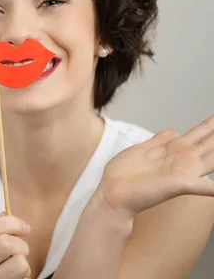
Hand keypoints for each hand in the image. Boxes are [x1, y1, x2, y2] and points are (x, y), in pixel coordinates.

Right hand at [0, 212, 31, 278]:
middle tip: (21, 252)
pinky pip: (21, 270)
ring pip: (17, 258)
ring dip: (24, 260)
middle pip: (4, 241)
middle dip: (21, 244)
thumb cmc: (2, 269)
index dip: (12, 223)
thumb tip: (5, 211)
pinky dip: (26, 272)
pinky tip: (17, 277)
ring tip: (18, 267)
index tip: (25, 229)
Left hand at [97, 116, 213, 217]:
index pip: (202, 133)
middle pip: (211, 142)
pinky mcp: (179, 184)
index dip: (213, 125)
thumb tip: (174, 131)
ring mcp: (183, 171)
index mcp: (175, 149)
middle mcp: (183, 159)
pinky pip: (205, 187)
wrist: (113, 193)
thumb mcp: (143, 149)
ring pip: (213, 158)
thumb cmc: (124, 174)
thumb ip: (160, 141)